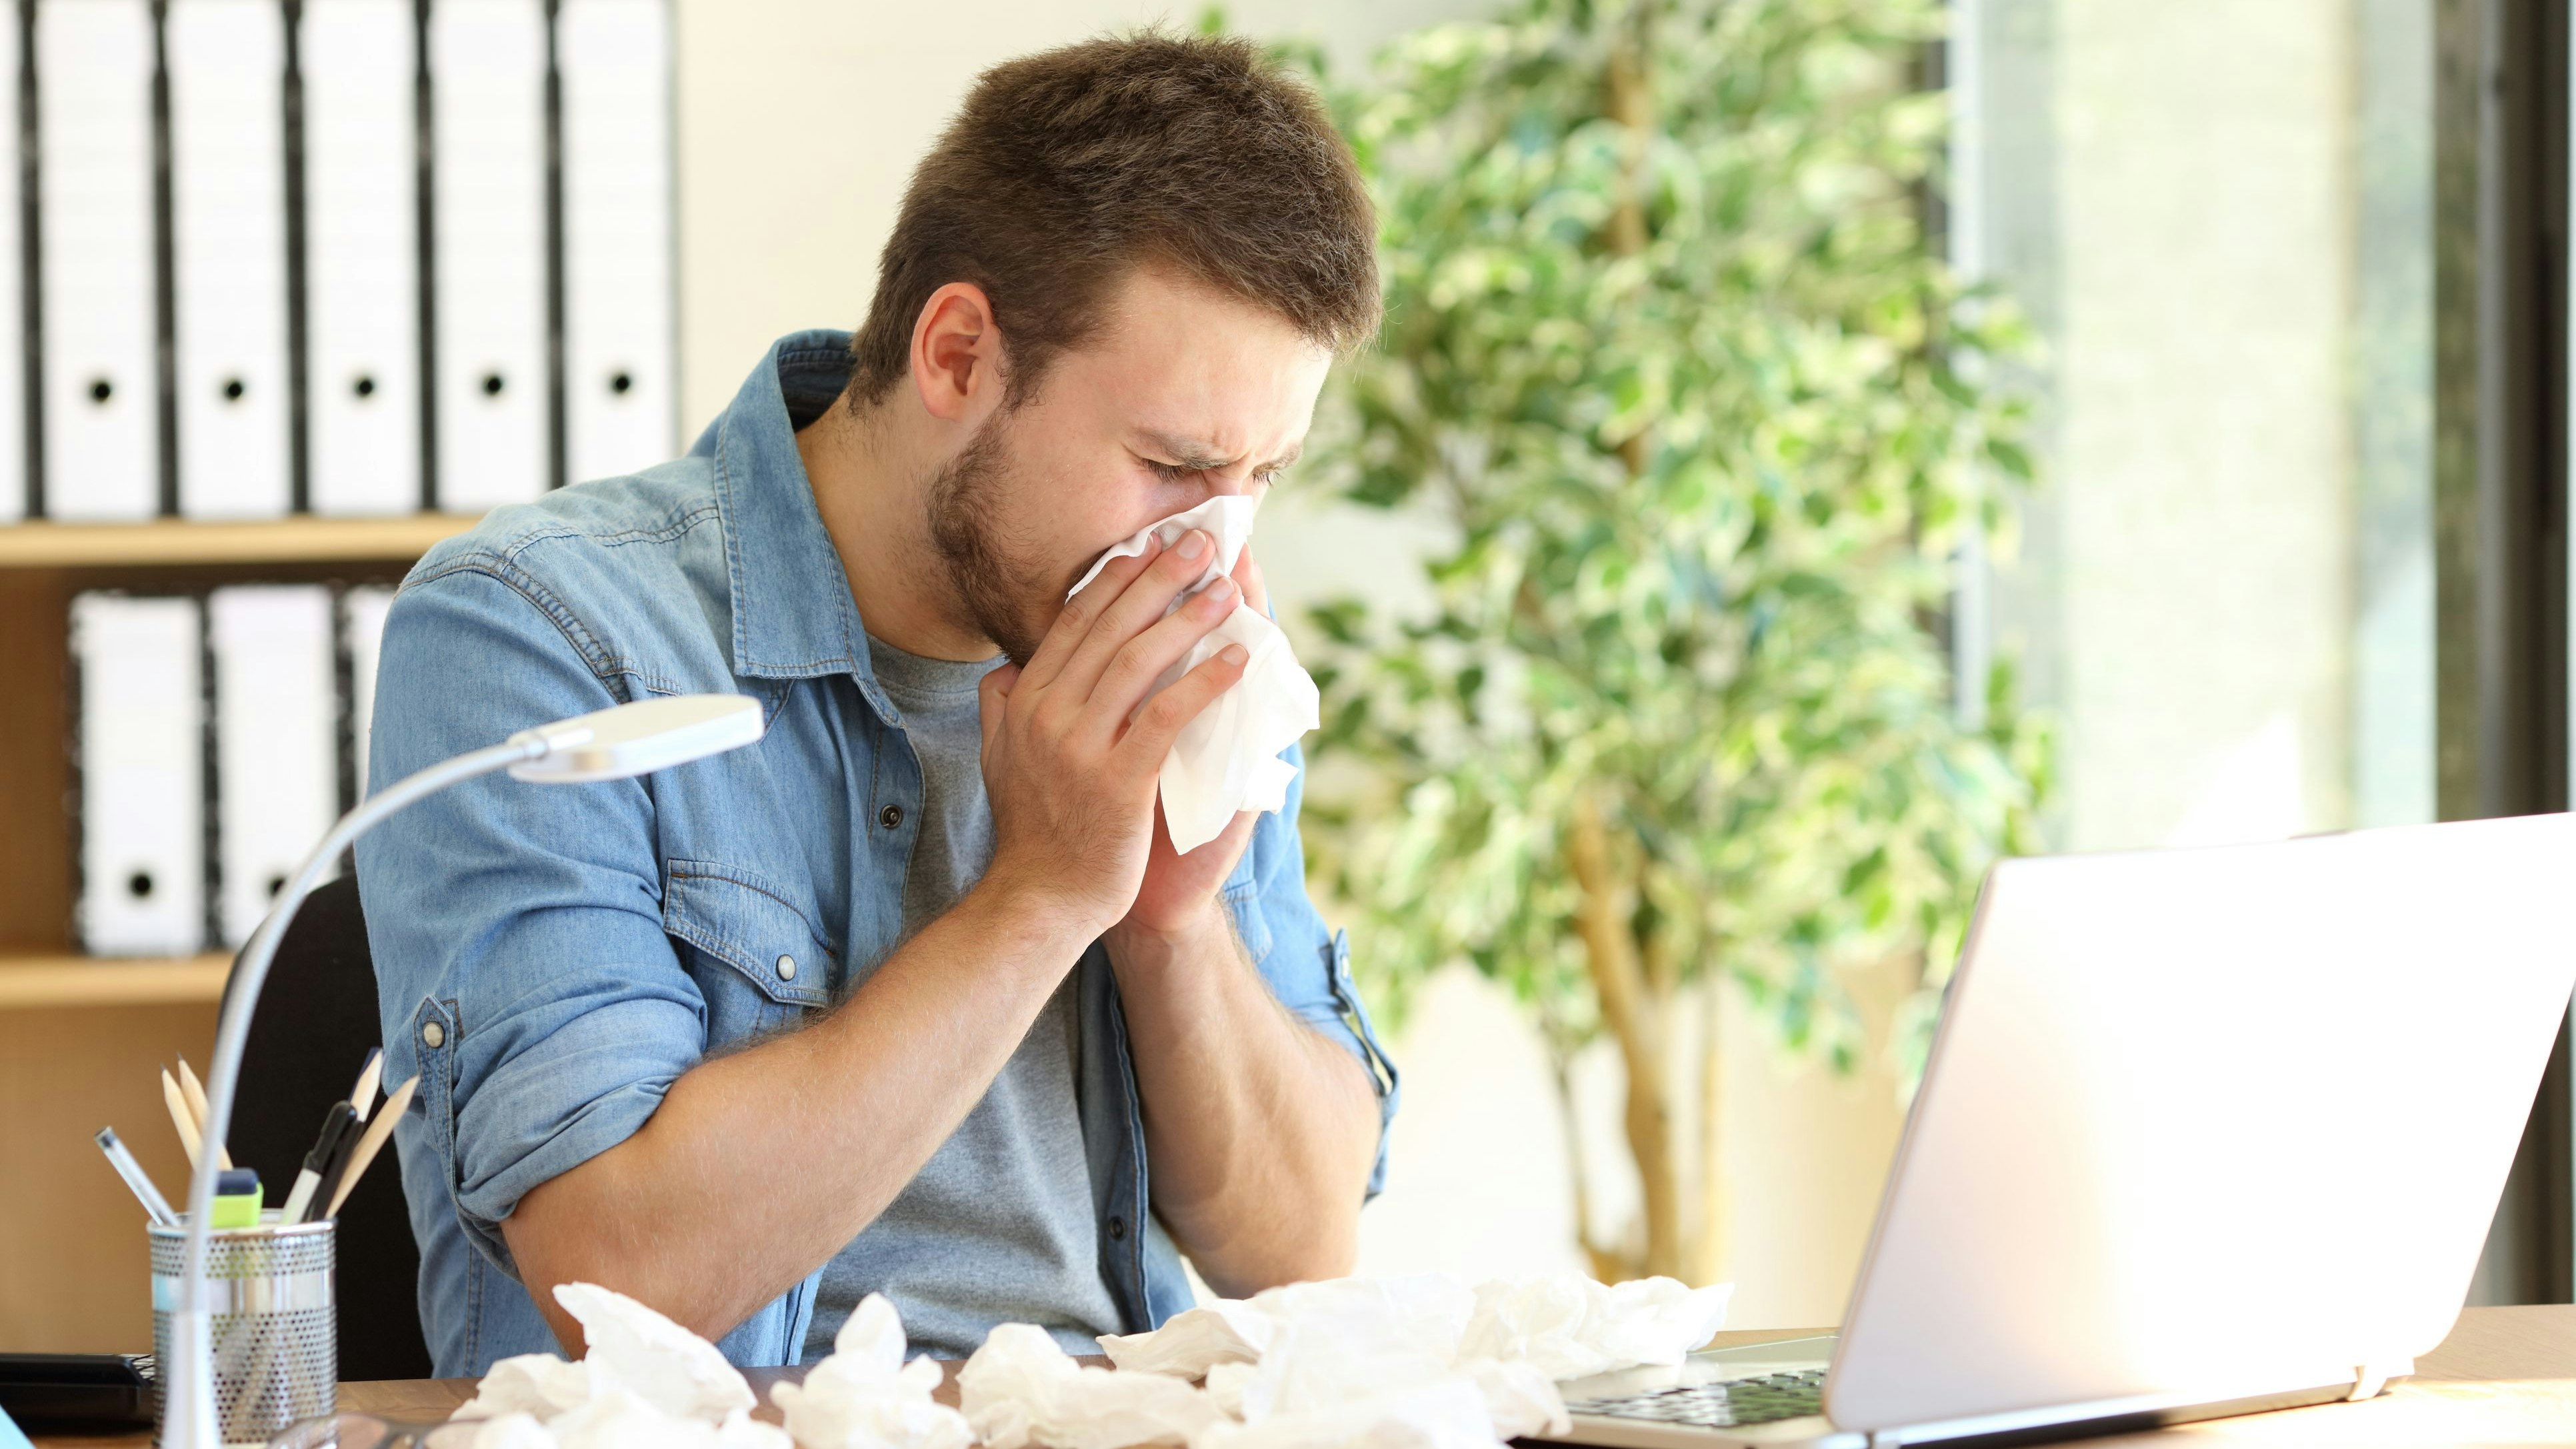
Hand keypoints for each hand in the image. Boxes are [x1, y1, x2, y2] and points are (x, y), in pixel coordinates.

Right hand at [977, 529, 1249, 938]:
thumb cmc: (1033, 831)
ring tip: (1227, 588)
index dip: (1116, 578)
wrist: (1041, 900)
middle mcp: (1048, 714)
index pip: (1075, 622)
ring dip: (1189, 617)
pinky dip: (1205, 680)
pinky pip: (1168, 715)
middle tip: (1200, 542)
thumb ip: (1002, 709)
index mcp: (1026, 701)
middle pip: (1111, 627)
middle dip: (1159, 577)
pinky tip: (1237, 658)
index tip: (1150, 543)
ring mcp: (1081, 746)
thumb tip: (1006, 669)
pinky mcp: (1119, 781)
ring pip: (1140, 660)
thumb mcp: (998, 759)